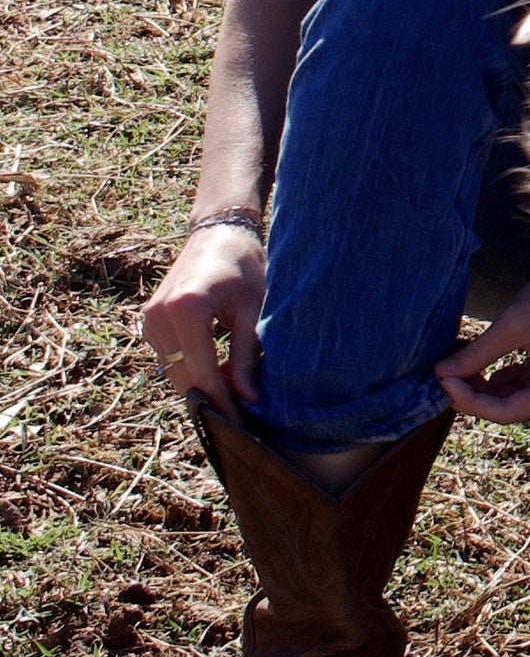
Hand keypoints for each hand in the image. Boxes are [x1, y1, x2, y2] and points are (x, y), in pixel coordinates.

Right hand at [141, 226, 265, 421]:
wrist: (220, 231)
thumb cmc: (244, 265)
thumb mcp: (254, 309)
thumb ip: (247, 353)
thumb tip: (248, 398)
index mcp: (186, 309)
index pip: (203, 373)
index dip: (223, 403)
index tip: (241, 425)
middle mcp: (159, 315)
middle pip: (184, 378)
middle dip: (212, 400)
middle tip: (242, 418)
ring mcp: (149, 318)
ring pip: (174, 372)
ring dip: (202, 386)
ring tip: (236, 396)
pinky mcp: (149, 320)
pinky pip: (169, 358)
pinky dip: (192, 370)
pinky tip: (220, 373)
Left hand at [434, 270, 529, 423]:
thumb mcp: (514, 324)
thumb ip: (477, 353)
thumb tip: (441, 372)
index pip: (505, 412)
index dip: (469, 399)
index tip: (443, 378)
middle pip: (509, 408)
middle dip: (475, 393)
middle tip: (445, 372)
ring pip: (515, 399)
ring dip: (486, 387)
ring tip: (460, 365)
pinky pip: (526, 387)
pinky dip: (504, 378)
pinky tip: (483, 364)